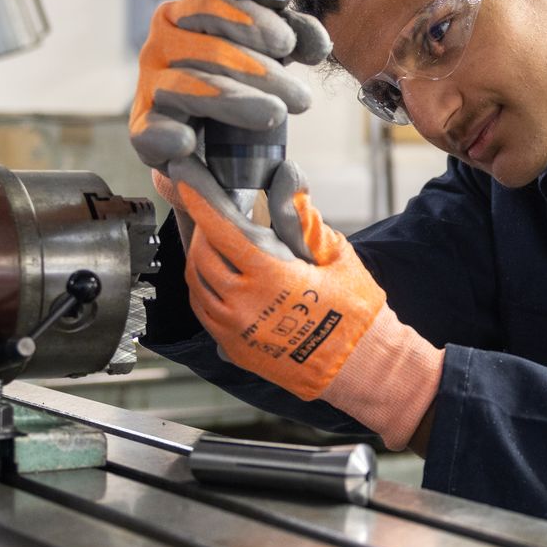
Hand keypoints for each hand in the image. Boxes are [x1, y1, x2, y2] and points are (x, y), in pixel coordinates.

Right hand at [130, 0, 330, 170]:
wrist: (204, 143)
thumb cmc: (232, 82)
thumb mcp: (262, 54)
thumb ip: (292, 39)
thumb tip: (318, 44)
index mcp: (181, 18)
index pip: (208, 7)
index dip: (248, 21)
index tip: (286, 42)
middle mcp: (158, 48)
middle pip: (205, 51)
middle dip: (259, 72)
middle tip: (299, 97)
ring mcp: (148, 89)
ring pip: (185, 87)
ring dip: (233, 101)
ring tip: (275, 114)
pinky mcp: (143, 133)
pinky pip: (148, 131)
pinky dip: (165, 135)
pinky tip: (187, 142)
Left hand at [168, 158, 442, 447]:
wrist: (360, 367)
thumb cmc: (355, 312)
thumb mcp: (338, 256)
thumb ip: (307, 224)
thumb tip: (290, 194)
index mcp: (271, 277)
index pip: (222, 230)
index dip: (201, 200)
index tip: (186, 180)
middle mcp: (246, 305)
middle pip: (201, 255)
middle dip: (203, 229)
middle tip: (216, 216)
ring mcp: (236, 331)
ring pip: (197, 285)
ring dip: (202, 260)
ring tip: (220, 246)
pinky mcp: (235, 349)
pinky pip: (205, 311)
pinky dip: (206, 289)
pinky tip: (223, 279)